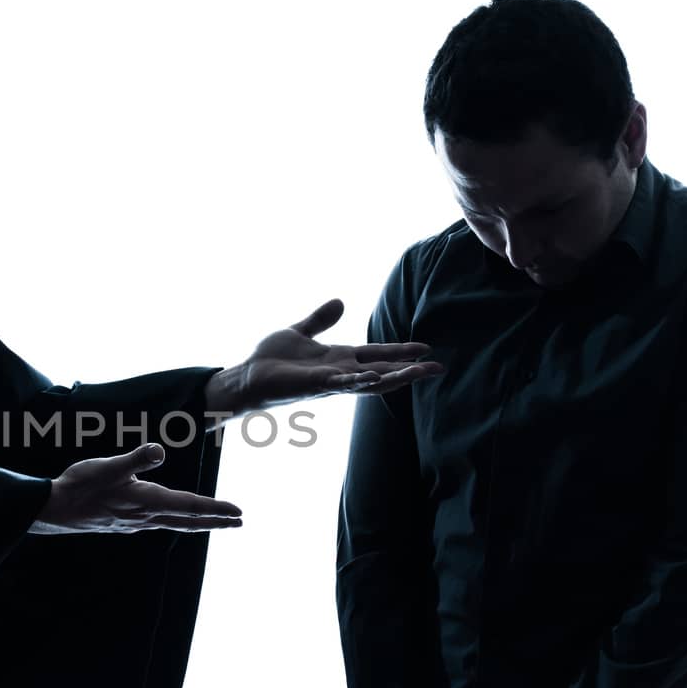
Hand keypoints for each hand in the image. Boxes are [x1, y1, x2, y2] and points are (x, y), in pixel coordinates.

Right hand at [28, 442, 243, 534]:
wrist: (54, 510)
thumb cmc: (80, 486)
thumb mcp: (108, 466)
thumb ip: (135, 459)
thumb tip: (160, 451)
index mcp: (147, 501)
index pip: (190, 506)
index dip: (216, 508)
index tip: (239, 512)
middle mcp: (146, 516)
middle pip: (189, 520)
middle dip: (216, 521)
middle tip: (240, 523)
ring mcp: (136, 522)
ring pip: (175, 523)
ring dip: (198, 523)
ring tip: (216, 522)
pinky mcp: (126, 522)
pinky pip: (161, 523)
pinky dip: (177, 521)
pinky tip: (173, 519)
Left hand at [203, 298, 443, 420]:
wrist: (247, 375)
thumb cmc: (271, 359)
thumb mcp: (300, 332)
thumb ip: (320, 320)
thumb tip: (340, 302)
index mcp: (340, 359)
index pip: (378, 355)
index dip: (402, 353)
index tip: (427, 349)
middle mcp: (340, 372)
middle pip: (383, 371)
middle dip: (410, 370)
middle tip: (439, 368)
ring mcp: (329, 381)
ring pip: (370, 382)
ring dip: (395, 378)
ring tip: (421, 373)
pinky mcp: (314, 386)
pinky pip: (341, 384)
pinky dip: (357, 381)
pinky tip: (373, 377)